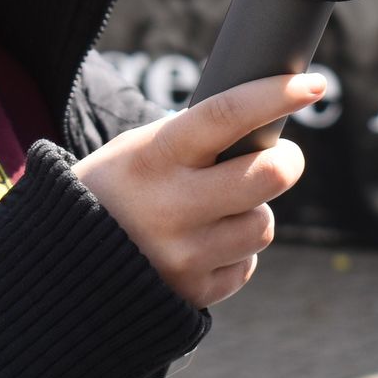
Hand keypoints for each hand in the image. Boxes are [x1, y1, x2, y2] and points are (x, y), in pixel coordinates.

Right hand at [73, 73, 314, 307]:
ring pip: (262, 224)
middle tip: (282, 156)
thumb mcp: (138, 150)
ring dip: (254, 212)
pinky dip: (234, 253)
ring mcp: (183, 255)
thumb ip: (194, 137)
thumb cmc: (115, 191)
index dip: (276, 95)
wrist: (62, 270)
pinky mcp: (193, 293)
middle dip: (288, 161)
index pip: (227, 115)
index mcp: (154, 156)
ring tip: (220, 209)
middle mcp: (170, 206)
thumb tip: (266, 118)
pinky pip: (246, 264)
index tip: (314, 84)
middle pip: (267, 176)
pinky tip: (202, 245)